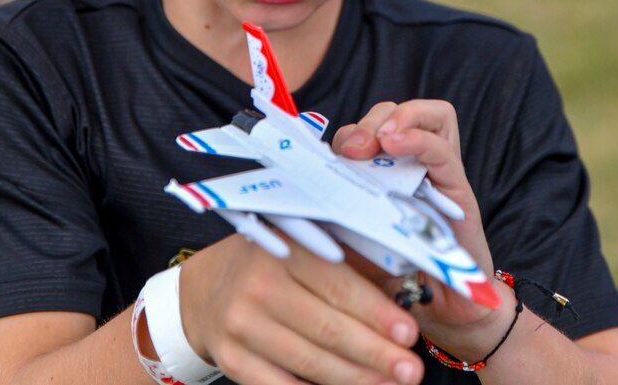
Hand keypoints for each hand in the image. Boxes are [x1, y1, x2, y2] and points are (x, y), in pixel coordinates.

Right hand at [179, 233, 425, 384]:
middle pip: (326, 328)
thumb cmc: (272, 265)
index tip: (408, 332)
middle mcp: (258, 284)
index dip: (375, 311)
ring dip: (356, 379)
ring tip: (389, 384)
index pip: (336, 284)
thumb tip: (405, 288)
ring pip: (309, 362)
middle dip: (374, 353)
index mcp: (283, 248)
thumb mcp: (305, 247)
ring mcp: (241, 324)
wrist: (208, 289)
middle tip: (410, 370)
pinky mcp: (232, 359)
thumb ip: (350, 263)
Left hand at [332, 100, 517, 358]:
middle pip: (394, 113)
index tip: (328, 157)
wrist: (440, 307)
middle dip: (369, 122)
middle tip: (352, 149)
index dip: (345, 135)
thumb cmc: (393, 270)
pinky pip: (442, 147)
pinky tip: (396, 143)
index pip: (364, 130)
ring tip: (381, 139)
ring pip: (430, 114)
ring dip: (400, 118)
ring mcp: (439, 172)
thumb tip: (296, 197)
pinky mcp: (458, 187)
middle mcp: (414, 163)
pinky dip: (419, 137)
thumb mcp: (352, 237)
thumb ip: (332, 214)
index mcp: (385, 169)